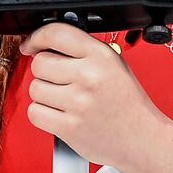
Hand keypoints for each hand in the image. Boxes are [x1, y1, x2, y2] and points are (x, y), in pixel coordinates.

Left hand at [19, 22, 172, 171]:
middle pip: (39, 63)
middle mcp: (89, 76)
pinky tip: (60, 113)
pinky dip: (42, 114)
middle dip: (44, 71)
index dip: (36, 38)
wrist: (142, 138)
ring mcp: (78, 102)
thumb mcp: (114, 64)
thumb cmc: (126, 103)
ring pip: (34, 88)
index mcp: (101, 56)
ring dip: (44, 94)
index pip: (55, 33)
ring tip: (65, 100)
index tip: (31, 45)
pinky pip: (35, 112)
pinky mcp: (69, 127)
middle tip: (60, 80)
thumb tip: (46, 42)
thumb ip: (82, 51)